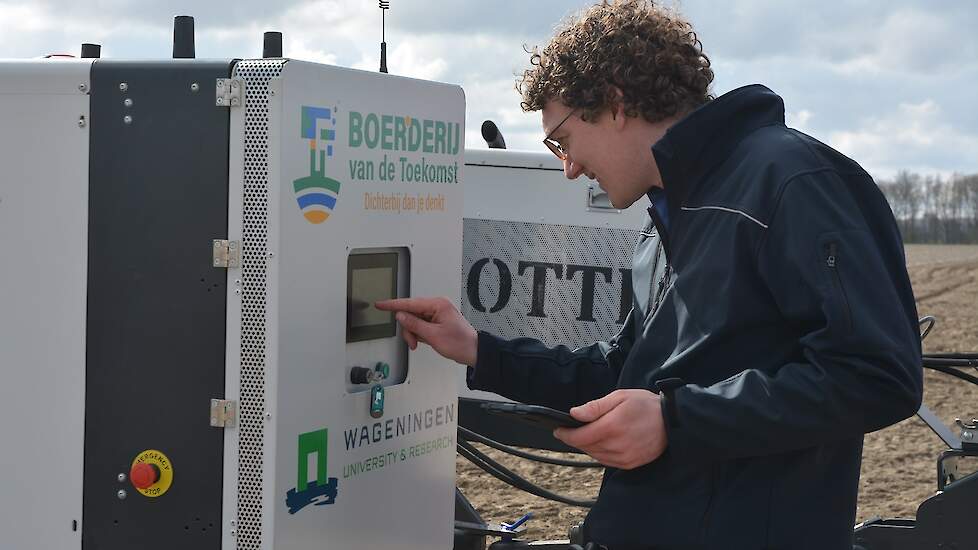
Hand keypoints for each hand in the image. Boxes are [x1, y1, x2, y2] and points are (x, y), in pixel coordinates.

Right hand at [374, 297, 477, 365]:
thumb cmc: (460, 343)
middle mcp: (437, 306)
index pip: (410, 303)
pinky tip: (423, 340)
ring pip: (414, 320)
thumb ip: (414, 324)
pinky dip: (419, 333)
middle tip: (412, 341)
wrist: (473, 351)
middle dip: (409, 328)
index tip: (381, 304)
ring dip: (414, 333)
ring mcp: (437, 313)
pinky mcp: (437, 320)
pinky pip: (421, 324)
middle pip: (411, 313)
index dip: (393, 305)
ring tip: (419, 343)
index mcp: (438, 304)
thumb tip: (400, 315)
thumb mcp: (433, 335)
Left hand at [553, 389, 667, 469]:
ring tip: (590, 433)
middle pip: (586, 447)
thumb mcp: (619, 397)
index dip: (566, 434)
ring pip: (595, 455)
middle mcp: (616, 446)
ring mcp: (624, 457)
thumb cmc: (645, 405)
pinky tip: (604, 442)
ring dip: (588, 446)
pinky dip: (600, 453)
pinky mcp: (630, 464)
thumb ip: (595, 407)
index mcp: (611, 427)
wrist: (671, 421)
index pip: (580, 437)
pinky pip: (607, 461)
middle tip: (574, 428)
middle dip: (576, 438)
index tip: (558, 429)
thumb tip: (574, 414)